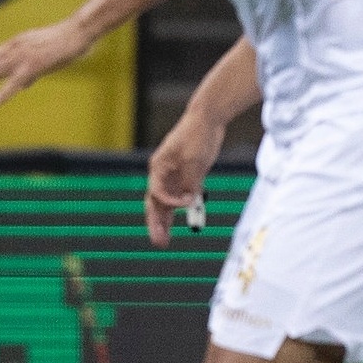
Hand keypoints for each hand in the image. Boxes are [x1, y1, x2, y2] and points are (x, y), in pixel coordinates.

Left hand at [0, 18, 91, 106]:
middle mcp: (15, 48)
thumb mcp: (45, 56)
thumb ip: (31, 72)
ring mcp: (23, 57)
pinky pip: (15, 82)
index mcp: (17, 45)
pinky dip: (2, 93)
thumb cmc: (66, 43)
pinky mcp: (34, 66)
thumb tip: (22, 85)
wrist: (79, 32)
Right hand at [145, 107, 225, 246]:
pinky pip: (179, 199)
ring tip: (163, 242)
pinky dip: (178, 212)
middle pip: (156, 203)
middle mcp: (163, 174)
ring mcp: (174, 177)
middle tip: (158, 243)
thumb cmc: (197, 135)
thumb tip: (189, 201)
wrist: (207, 119)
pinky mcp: (186, 177)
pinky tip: (176, 227)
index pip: (157, 192)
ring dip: (164, 222)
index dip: (170, 201)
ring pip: (165, 204)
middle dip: (156, 223)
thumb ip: (191, 181)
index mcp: (158, 167)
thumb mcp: (195, 159)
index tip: (187, 202)